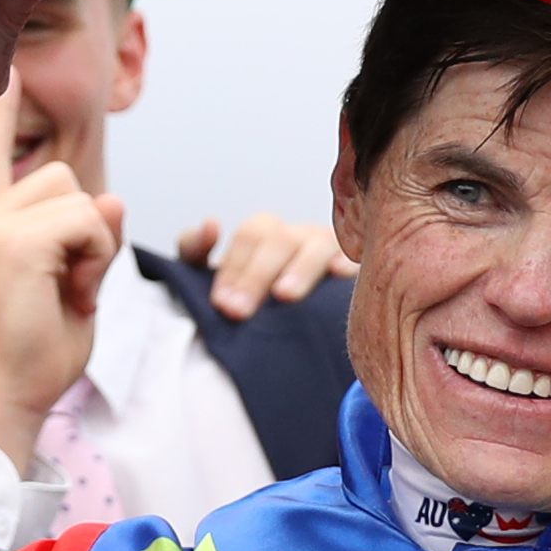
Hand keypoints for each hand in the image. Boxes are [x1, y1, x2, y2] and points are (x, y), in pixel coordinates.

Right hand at [0, 86, 123, 476]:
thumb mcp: (72, 281)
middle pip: (66, 177)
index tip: (3, 77)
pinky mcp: (15, 242)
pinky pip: (88, 223)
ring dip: (96, 246)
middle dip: (89, 227)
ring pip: (82, 199)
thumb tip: (112, 199)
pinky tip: (75, 294)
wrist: (10, 393)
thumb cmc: (37, 350)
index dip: (0, 116)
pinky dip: (97, 260)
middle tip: (72, 283)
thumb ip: (87, 235)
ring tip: (71, 291)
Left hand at [174, 208, 354, 318]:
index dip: (233, 267)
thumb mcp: (218, 275)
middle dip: (255, 275)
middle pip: (278, 240)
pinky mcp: (353, 268)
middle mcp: (298, 236)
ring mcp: (328, 249)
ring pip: (316, 245)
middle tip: (238, 310)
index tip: (221, 302)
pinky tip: (338, 275)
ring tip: (284, 295)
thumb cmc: (252, 296)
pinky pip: (355, 260)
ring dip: (298, 268)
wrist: (295, 326)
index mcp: (266, 233)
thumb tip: (210, 224)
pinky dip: (346, 264)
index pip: (250, 236)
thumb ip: (195, 249)